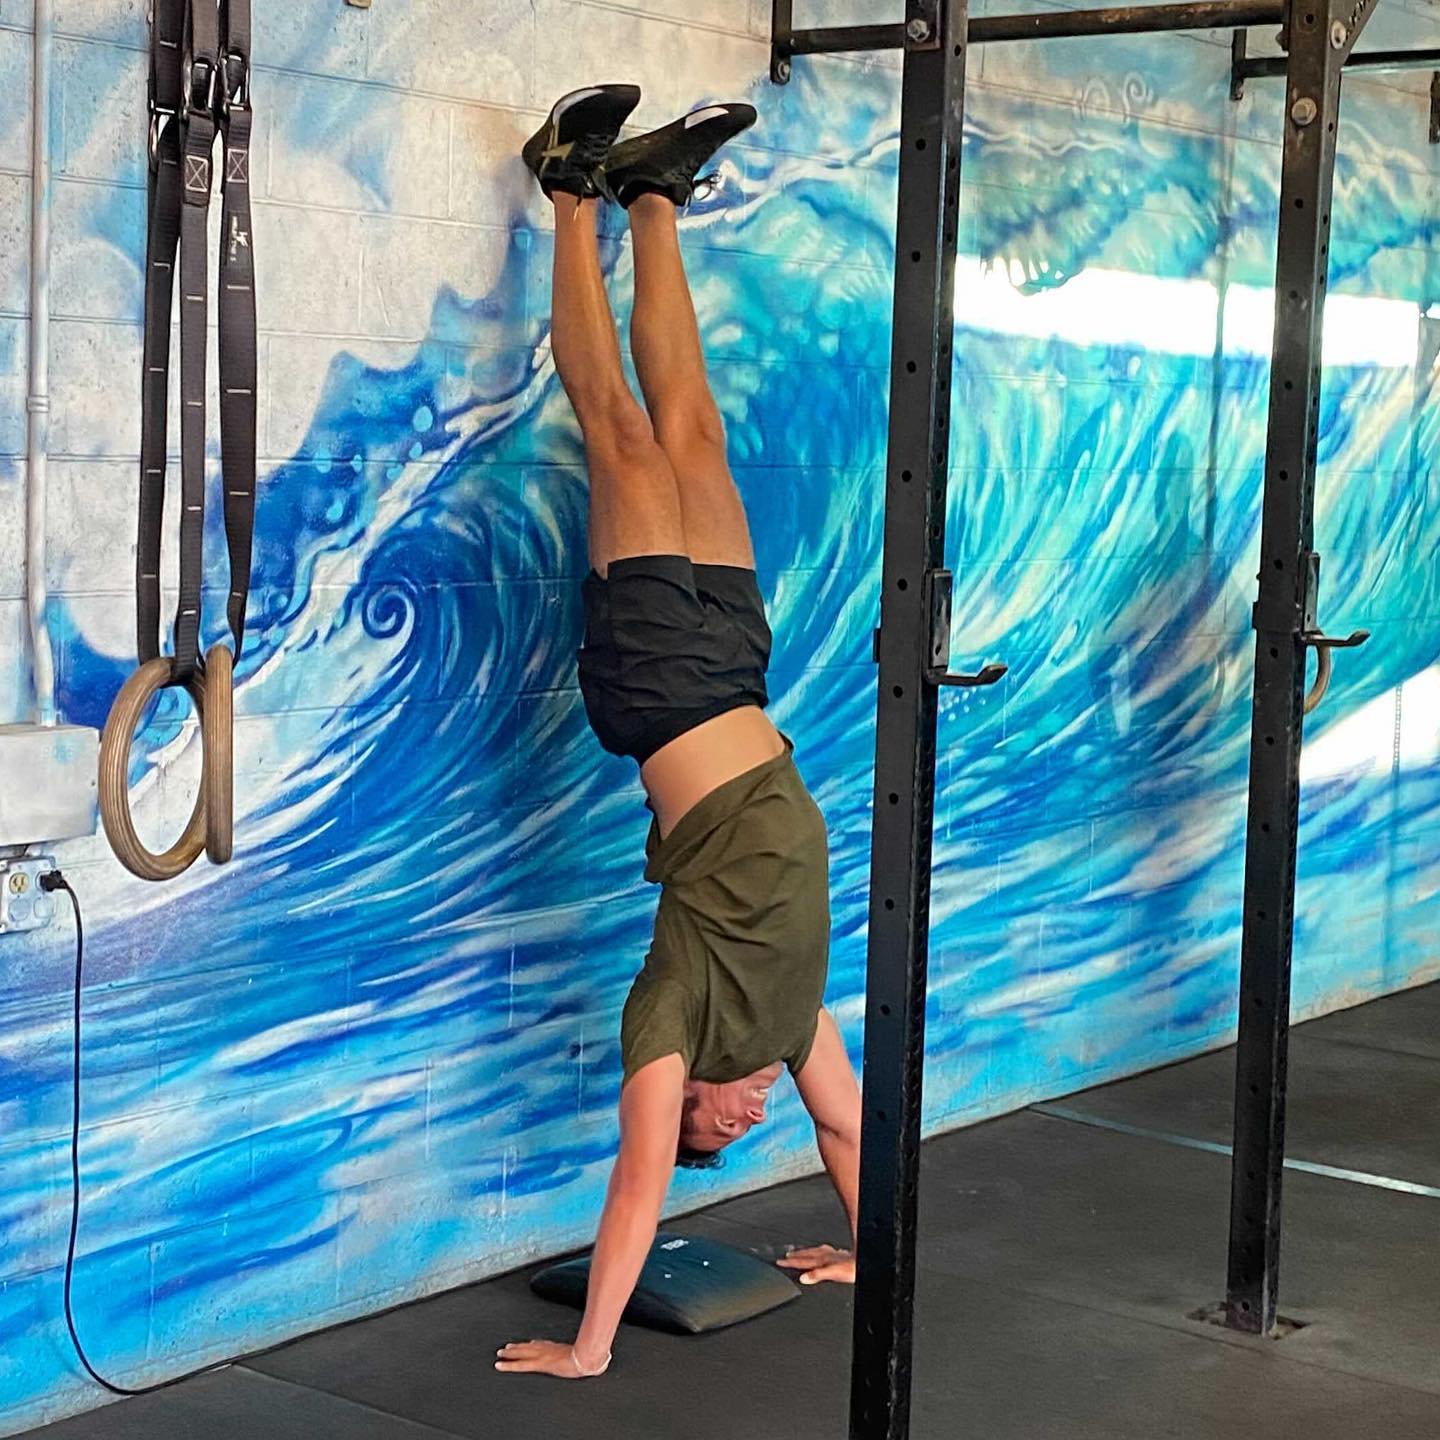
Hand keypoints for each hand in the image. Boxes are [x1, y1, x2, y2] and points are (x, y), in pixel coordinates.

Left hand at [495, 1340, 611, 1377]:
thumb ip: (587, 1349)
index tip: (528, 1343)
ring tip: (500, 1354)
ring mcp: (542, 1355)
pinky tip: (499, 1366)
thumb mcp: (587, 1352)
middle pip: (529, 1347)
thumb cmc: (589, 1356)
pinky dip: (509, 1365)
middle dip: (518, 1347)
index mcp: (557, 1347)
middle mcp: (548, 1349)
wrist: (587, 1357)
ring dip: (510, 1354)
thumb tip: (595, 1353)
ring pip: (522, 1353)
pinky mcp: (539, 1364)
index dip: (533, 1344)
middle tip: (505, 1348)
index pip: (542, 1345)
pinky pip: (520, 1365)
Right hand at [777, 1244, 854, 1285]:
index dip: (791, 1262)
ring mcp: (831, 1254)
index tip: (780, 1261)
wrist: (863, 1261)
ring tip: (797, 1252)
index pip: (802, 1261)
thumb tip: (803, 1278)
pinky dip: (816, 1252)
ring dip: (804, 1253)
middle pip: (806, 1255)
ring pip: (813, 1252)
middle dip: (795, 1256)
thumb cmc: (851, 1268)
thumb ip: (817, 1275)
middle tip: (785, 1255)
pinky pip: (822, 1252)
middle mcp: (825, 1255)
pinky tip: (819, 1252)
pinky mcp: (838, 1255)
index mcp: (821, 1260)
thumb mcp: (832, 1273)